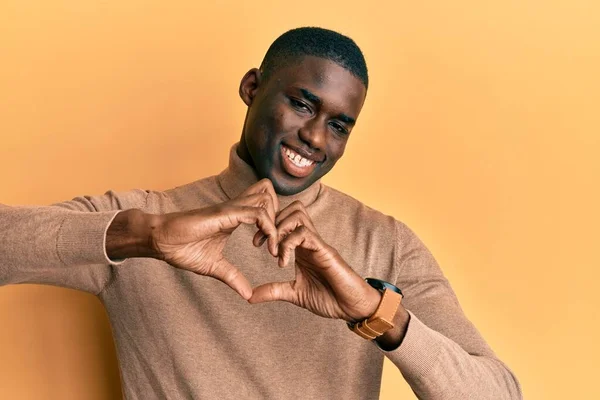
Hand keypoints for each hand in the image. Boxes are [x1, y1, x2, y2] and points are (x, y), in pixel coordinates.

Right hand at [149, 179, 279, 299]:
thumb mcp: (214, 266)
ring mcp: (231, 209)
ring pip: (266, 199)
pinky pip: (257, 214)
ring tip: (273, 247)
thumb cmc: (182, 248)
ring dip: (276, 223)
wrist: (160, 241)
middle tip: (278, 244)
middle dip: (281, 217)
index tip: (274, 252)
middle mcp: (235, 208)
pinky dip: (268, 229)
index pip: (264, 207)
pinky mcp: (225, 214)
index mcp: (235, 217)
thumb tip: (248, 295)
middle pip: (269, 194)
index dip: (275, 227)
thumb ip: (233, 277)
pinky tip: (264, 247)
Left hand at [248, 201, 381, 321]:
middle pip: (290, 209)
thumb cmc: (330, 298)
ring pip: (297, 214)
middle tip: (260, 243)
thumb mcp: (295, 294)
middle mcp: (309, 240)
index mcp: (301, 247)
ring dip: (280, 229)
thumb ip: (274, 291)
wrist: (353, 307)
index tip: (256, 243)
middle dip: (271, 222)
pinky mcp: (325, 250)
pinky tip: (283, 262)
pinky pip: (304, 234)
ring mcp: (317, 243)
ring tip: (273, 251)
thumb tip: (250, 296)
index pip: (284, 220)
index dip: (267, 226)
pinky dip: (288, 244)